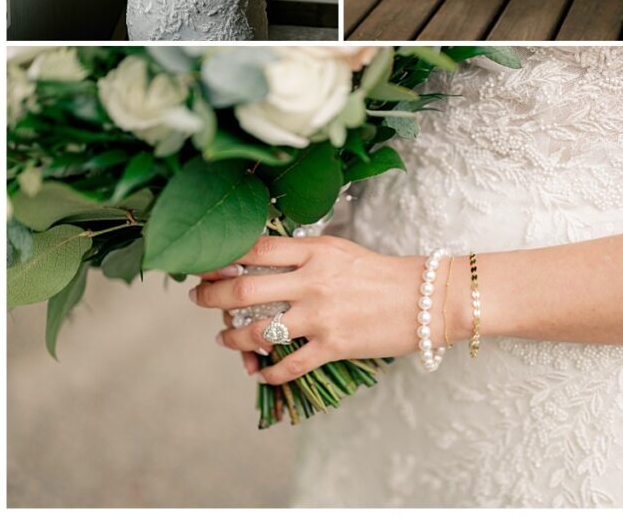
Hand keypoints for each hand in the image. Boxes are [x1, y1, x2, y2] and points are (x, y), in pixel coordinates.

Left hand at [189, 235, 424, 386]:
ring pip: (257, 331)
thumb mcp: (340, 251)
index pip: (255, 249)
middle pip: (244, 289)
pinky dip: (269, 374)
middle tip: (198, 298)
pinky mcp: (334, 345)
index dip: (222, 257)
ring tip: (223, 339)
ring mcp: (322, 315)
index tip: (204, 263)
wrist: (424, 298)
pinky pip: (288, 365)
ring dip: (232, 339)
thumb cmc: (381, 272)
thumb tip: (262, 263)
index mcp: (316, 250)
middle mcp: (313, 280)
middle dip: (211, 296)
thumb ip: (303, 256)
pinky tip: (261, 373)